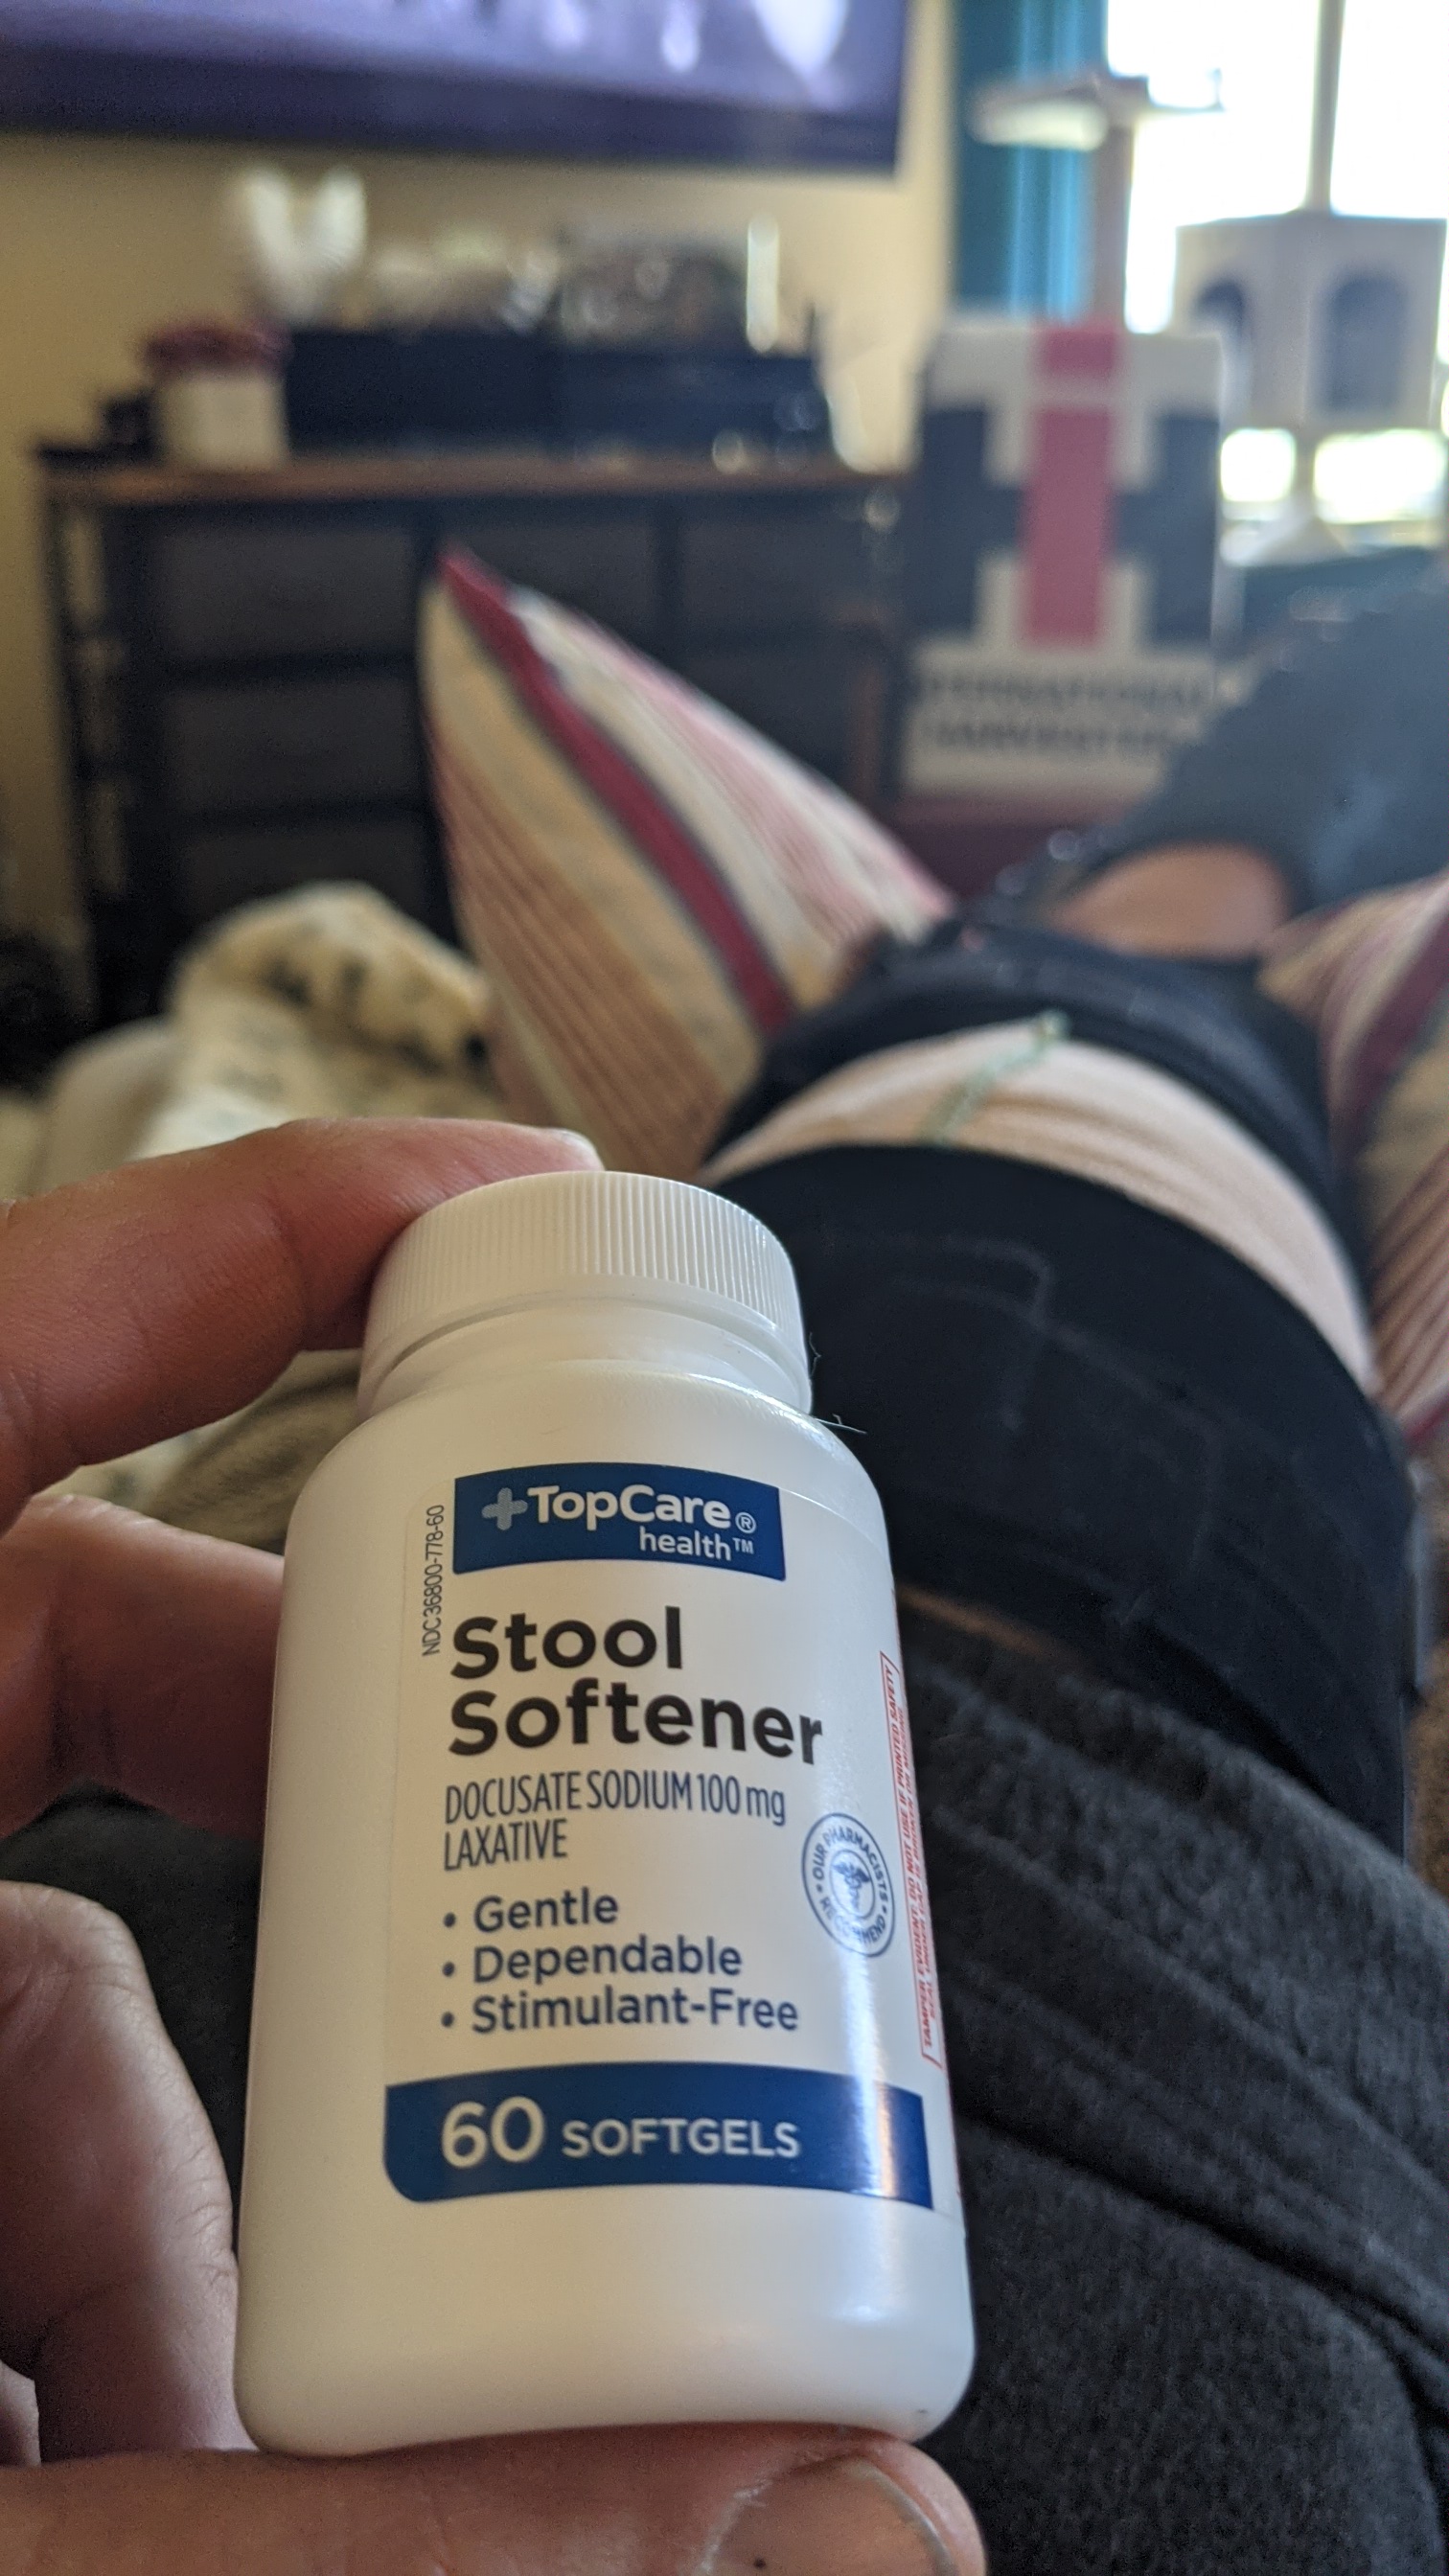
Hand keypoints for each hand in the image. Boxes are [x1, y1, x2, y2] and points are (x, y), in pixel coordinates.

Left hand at [0, 1118, 983, 2575]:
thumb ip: (355, 2542)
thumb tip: (834, 2539)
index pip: (11, 1346)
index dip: (272, 1225)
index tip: (533, 1199)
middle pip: (108, 1643)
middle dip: (391, 1773)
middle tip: (616, 1870)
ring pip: (71, 1944)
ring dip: (251, 2161)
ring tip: (338, 2412)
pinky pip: (16, 2085)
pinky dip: (133, 2245)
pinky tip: (216, 2444)